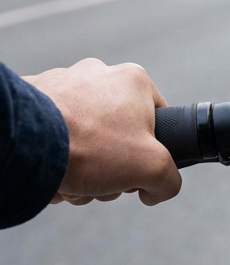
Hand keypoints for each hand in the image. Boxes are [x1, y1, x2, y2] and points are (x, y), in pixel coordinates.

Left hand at [24, 58, 180, 206]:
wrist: (25, 145)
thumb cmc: (90, 147)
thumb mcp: (153, 168)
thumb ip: (169, 180)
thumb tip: (158, 190)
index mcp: (134, 81)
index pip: (158, 120)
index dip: (151, 153)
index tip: (134, 171)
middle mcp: (99, 74)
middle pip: (118, 133)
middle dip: (110, 167)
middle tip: (100, 182)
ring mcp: (63, 82)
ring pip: (85, 135)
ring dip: (83, 166)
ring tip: (72, 182)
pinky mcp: (34, 96)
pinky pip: (54, 131)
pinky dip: (55, 155)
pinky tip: (52, 173)